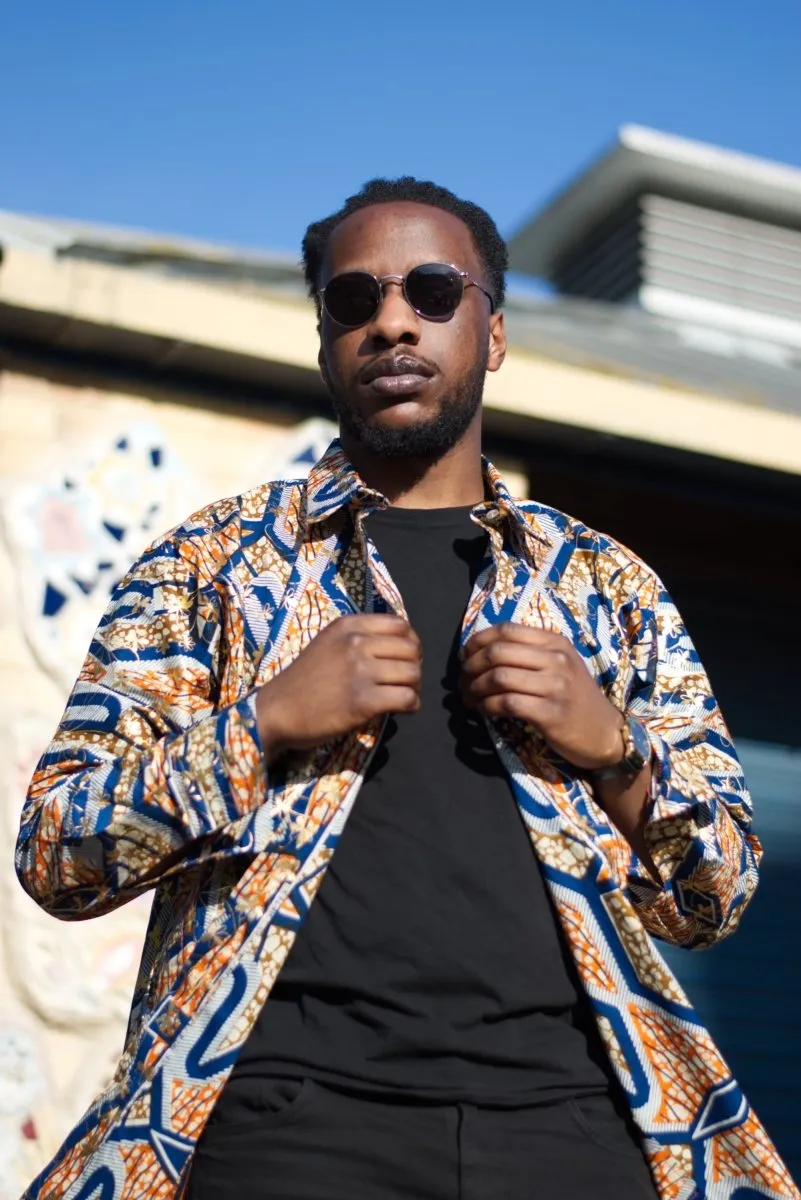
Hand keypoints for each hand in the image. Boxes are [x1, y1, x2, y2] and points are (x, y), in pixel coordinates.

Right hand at [256, 614, 420, 763]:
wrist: (277, 711)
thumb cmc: (303, 681)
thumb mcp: (328, 644)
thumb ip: (359, 639)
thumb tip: (401, 645)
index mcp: (348, 626)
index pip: (401, 625)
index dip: (410, 644)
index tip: (402, 660)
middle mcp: (355, 643)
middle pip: (412, 649)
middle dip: (414, 667)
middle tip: (404, 683)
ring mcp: (359, 671)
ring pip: (413, 673)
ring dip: (413, 688)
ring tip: (401, 697)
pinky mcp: (362, 700)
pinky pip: (407, 698)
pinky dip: (410, 706)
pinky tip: (399, 710)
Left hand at [460, 624, 624, 770]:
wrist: (605, 733)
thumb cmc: (576, 698)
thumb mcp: (560, 666)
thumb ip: (530, 653)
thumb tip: (483, 651)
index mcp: (555, 642)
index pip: (507, 630)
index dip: (478, 641)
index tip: (464, 656)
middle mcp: (556, 659)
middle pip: (498, 652)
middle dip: (470, 666)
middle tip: (460, 681)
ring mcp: (555, 686)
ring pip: (499, 677)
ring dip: (475, 688)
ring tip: (468, 698)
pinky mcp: (551, 713)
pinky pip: (507, 703)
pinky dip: (487, 706)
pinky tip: (484, 711)